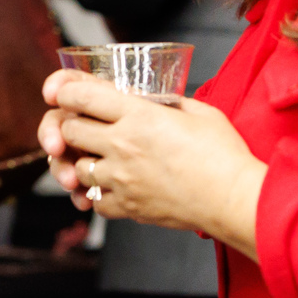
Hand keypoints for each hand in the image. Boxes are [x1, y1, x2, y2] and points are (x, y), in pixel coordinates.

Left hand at [39, 69, 266, 256]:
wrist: (234, 200)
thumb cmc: (224, 154)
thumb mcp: (197, 111)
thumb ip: (167, 101)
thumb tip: (152, 98)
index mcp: (139, 115)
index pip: (82, 96)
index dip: (66, 90)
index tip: (63, 92)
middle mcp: (123, 145)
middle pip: (70, 130)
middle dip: (72, 125)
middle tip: (84, 126)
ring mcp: (123, 179)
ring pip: (78, 167)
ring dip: (85, 161)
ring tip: (103, 158)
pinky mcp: (129, 207)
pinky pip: (96, 201)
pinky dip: (99, 194)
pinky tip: (115, 187)